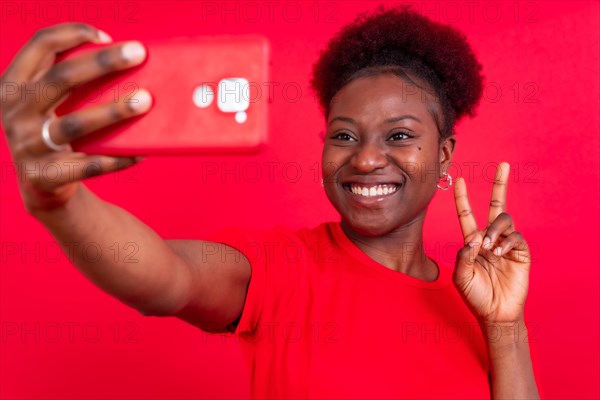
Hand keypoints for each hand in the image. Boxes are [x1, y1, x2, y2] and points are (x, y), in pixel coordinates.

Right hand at [0, 23, 150, 211]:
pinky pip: (89, 165)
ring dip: (114, 111)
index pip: (40, 45)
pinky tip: (142, 151)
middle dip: (103, 62)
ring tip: (146, 100)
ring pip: (76, 124)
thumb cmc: (55, 129)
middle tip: (139, 54)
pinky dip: (118, 158)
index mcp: (14, 85)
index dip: (72, 33)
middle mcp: (15, 112)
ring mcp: (28, 145)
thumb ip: (70, 82)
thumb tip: (127, 62)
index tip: (107, 36)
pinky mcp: (46, 175)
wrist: (41, 184)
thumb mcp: (48, 102)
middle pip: (61, 78)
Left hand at [452, 162, 530, 324]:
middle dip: (500, 184)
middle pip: (496, 205)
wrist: (495, 313)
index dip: (463, 199)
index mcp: (472, 242)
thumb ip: (463, 256)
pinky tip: (500, 253)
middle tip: (503, 165)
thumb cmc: (475, 296)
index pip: (467, 215)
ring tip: (490, 248)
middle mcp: (490, 238)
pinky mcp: (521, 252)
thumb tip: (474, 237)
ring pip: (504, 220)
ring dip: (495, 230)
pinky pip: (516, 236)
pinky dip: (507, 242)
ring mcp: (506, 244)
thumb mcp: (460, 276)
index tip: (458, 180)